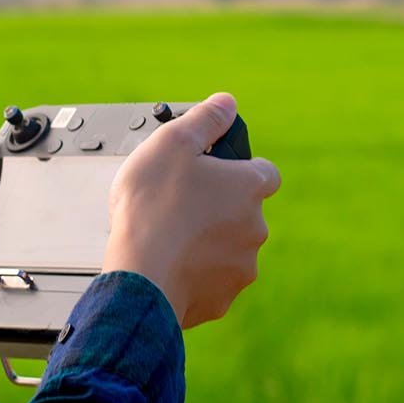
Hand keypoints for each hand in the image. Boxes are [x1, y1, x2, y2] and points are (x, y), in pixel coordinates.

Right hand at [102, 93, 279, 328]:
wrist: (139, 277)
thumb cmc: (152, 209)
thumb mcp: (173, 142)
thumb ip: (206, 119)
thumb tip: (227, 103)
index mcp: (249, 188)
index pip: (264, 172)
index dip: (239, 170)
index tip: (214, 173)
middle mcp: (255, 228)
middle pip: (243, 210)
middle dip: (218, 207)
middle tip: (180, 204)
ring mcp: (240, 267)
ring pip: (229, 247)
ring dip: (208, 241)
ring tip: (171, 235)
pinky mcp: (222, 299)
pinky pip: (212, 280)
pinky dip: (196, 273)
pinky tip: (170, 264)